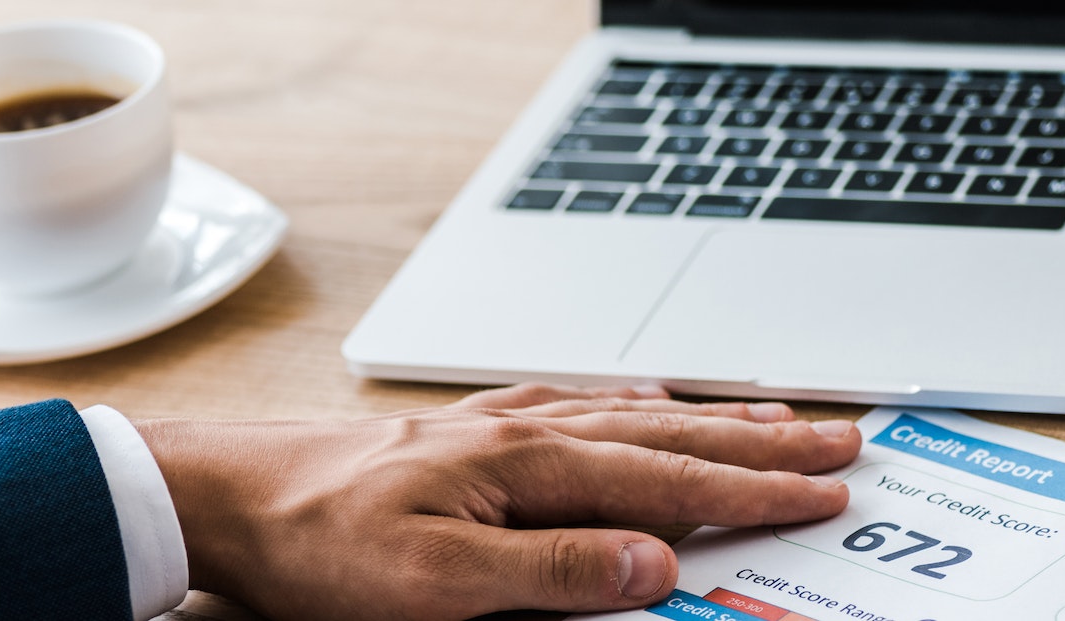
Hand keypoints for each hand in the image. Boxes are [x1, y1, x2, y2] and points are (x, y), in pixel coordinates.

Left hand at [134, 383, 861, 620]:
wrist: (224, 496)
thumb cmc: (316, 542)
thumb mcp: (437, 585)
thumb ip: (552, 572)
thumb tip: (654, 565)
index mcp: (527, 465)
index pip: (669, 480)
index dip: (755, 491)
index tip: (827, 493)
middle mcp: (521, 431)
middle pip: (669, 434)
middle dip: (761, 441)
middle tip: (840, 440)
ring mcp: (495, 426)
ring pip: (631, 415)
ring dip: (710, 419)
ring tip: (776, 415)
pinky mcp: (467, 434)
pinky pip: (578, 408)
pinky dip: (634, 408)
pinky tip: (646, 406)